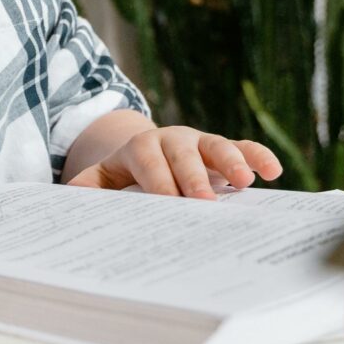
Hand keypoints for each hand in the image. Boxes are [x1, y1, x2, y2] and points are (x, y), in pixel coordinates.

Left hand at [66, 123, 283, 199]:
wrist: (149, 148)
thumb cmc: (128, 171)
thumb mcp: (105, 176)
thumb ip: (89, 185)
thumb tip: (70, 196)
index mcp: (141, 148)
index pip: (149, 164)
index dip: (159, 181)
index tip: (168, 203)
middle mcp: (173, 140)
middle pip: (184, 155)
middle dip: (194, 178)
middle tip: (205, 203)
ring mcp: (200, 142)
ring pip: (217, 146)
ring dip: (231, 162)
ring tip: (244, 182)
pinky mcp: (223, 148)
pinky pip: (243, 147)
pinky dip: (258, 156)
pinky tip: (273, 172)